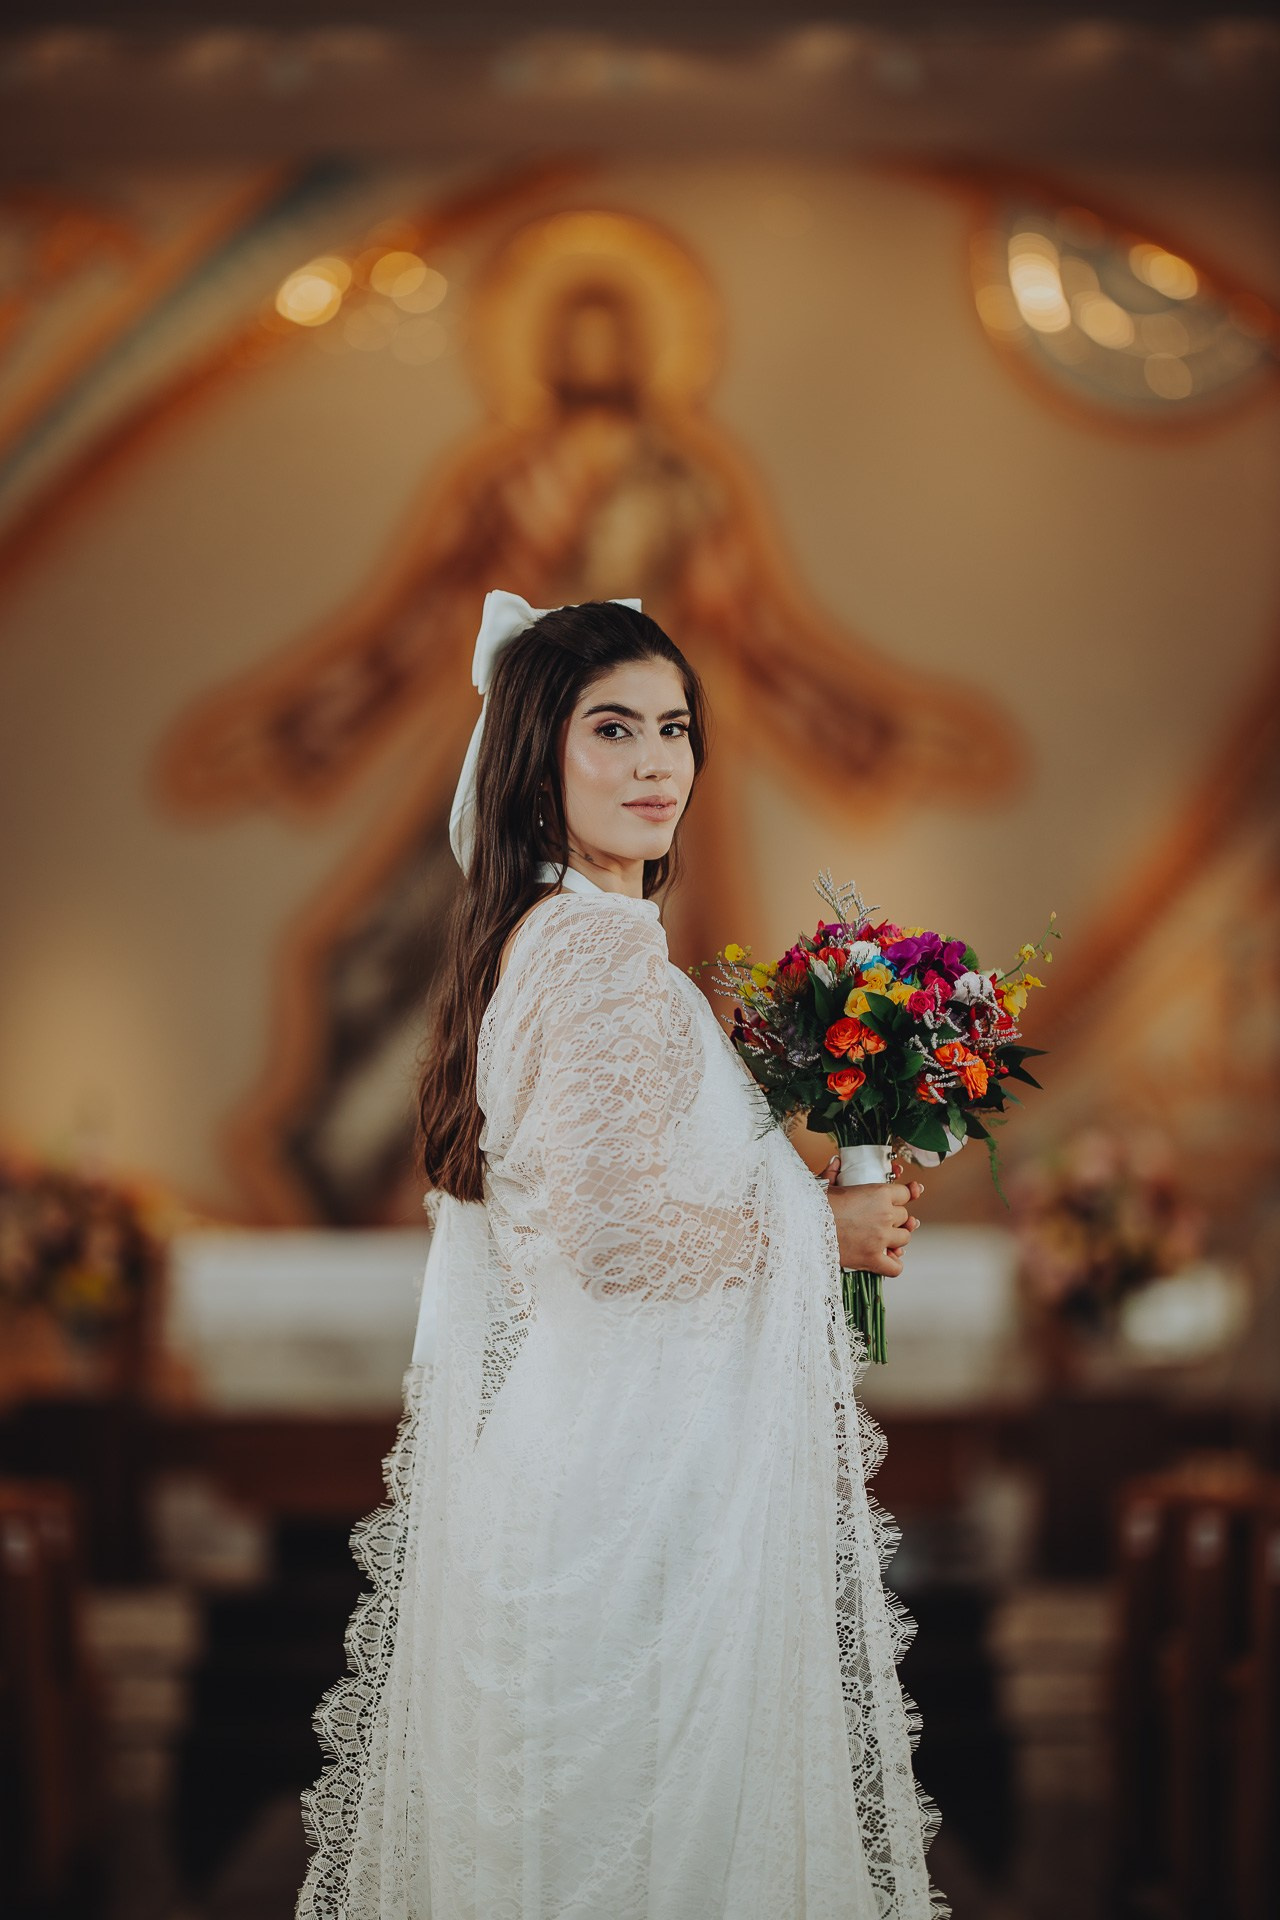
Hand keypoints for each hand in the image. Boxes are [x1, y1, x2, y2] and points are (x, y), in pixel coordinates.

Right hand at [819, 1155, 923, 1277]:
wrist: (804, 1226)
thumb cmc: (814, 1205)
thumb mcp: (826, 1184)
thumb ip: (835, 1172)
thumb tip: (836, 1162)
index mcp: (879, 1193)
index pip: (906, 1193)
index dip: (901, 1196)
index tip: (897, 1199)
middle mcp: (885, 1215)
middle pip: (904, 1216)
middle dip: (894, 1218)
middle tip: (878, 1219)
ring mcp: (881, 1238)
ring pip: (905, 1238)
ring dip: (895, 1238)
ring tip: (882, 1237)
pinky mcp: (872, 1259)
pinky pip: (896, 1266)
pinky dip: (893, 1263)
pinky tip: (886, 1258)